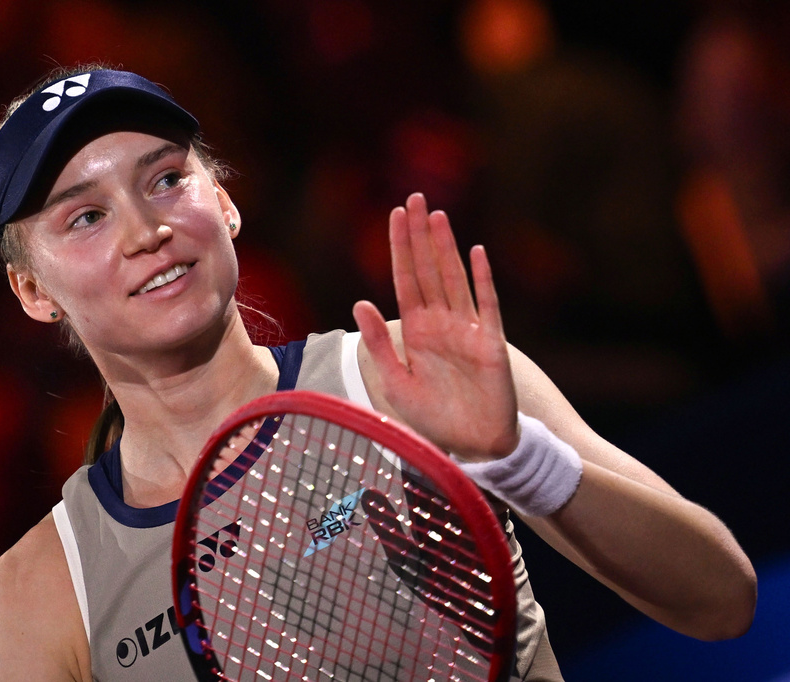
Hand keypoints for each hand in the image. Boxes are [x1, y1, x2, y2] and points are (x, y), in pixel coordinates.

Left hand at [352, 193, 518, 460]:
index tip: (395, 214)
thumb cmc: (434, 417)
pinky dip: (482, 280)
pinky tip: (475, 252)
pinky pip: (487, 305)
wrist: (473, 447)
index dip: (400, 247)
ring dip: (445, 248)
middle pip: (428, 270)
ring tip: (437, 216)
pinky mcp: (491, 344)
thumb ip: (378, 343)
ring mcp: (467, 330)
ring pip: (454, 279)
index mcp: (417, 330)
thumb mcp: (396, 382)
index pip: (405, 279)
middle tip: (415, 198)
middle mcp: (441, 323)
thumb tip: (359, 301)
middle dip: (421, 235)